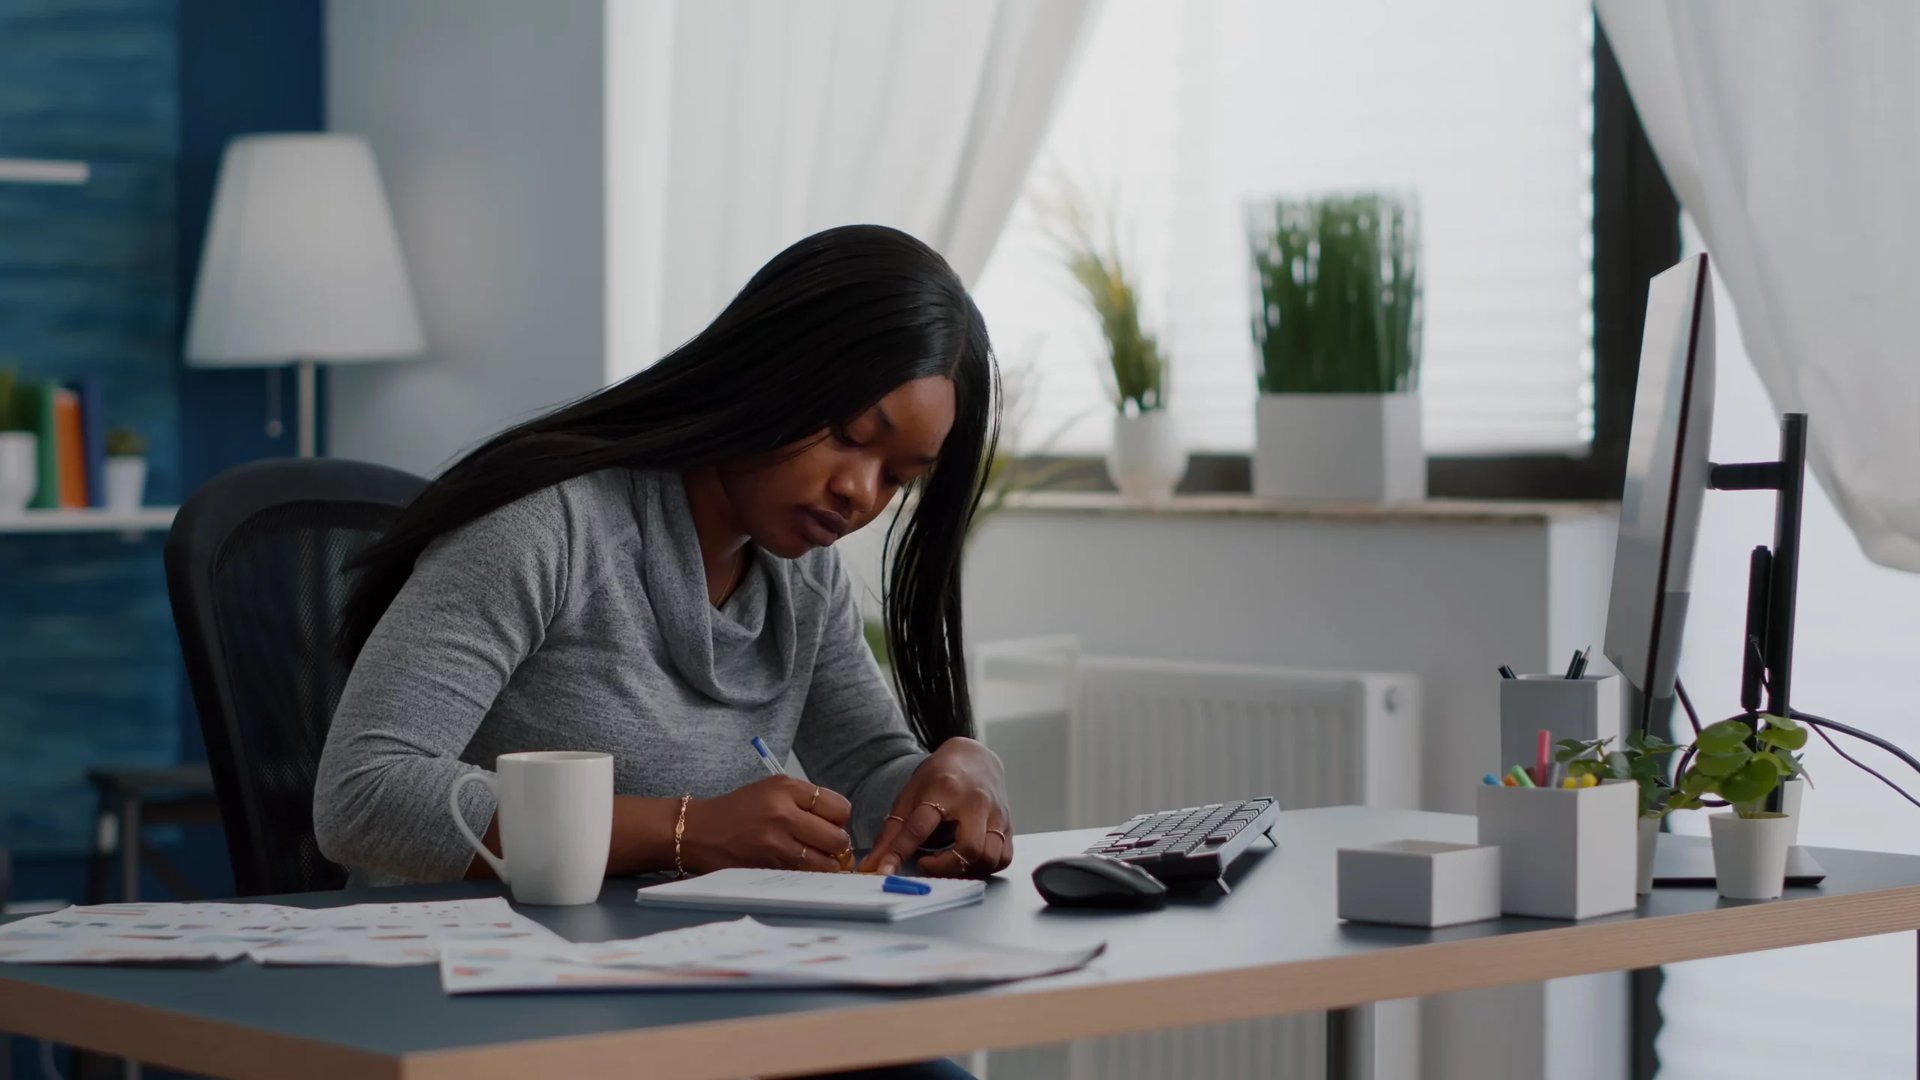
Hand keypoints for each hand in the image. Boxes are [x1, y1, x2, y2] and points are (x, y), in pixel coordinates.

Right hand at [681, 776, 852, 872]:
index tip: (830, 821)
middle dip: (837, 844)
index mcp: (785, 789)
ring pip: (826, 864)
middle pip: (838, 839)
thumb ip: (806, 800)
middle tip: (825, 843)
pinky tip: (796, 866)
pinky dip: (807, 875)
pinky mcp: (768, 869)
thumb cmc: (739, 810)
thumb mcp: (772, 789)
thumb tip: (840, 823)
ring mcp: (775, 845)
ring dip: (825, 864)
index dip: (839, 818)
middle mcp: (783, 815)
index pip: (839, 808)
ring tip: (813, 857)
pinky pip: (805, 877)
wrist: (699, 831)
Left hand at [858, 738, 1011, 877]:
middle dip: (944, 867)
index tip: (885, 871)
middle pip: (969, 848)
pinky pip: (1004, 857)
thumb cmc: (940, 776)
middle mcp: (975, 801)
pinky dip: (985, 867)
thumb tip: (873, 865)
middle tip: (926, 864)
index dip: (899, 852)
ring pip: (990, 856)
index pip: (920, 827)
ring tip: (946, 864)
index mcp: (944, 788)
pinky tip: (966, 862)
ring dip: (965, 870)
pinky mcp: (1008, 824)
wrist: (975, 757)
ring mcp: (996, 813)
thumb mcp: (910, 796)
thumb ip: (892, 833)